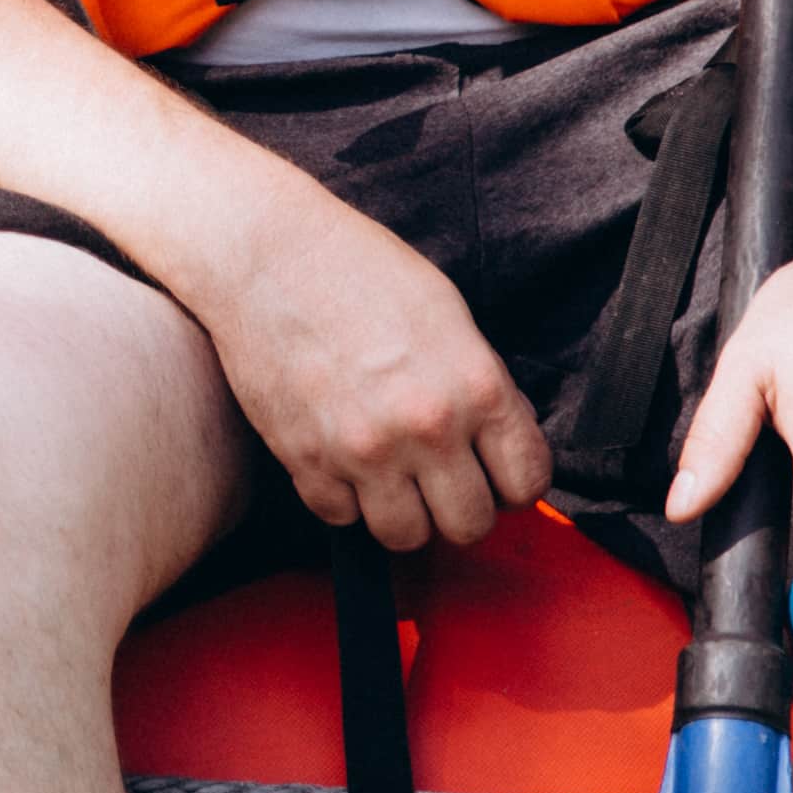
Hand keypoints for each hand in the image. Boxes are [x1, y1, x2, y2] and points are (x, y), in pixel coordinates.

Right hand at [172, 178, 552, 551]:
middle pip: (469, 525)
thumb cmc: (359, 270)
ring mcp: (363, 450)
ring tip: (391, 477)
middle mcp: (426, 428)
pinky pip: (340, 517)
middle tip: (441, 478)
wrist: (267, 255)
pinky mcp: (306, 460)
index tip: (493, 471)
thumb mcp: (449, 315)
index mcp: (476, 386)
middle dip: (459, 506)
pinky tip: (342, 458)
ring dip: (403, 513)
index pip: (525, 483)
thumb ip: (481, 385)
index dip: (512, 481)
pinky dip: (343, 497)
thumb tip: (498, 441)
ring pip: (405, 537)